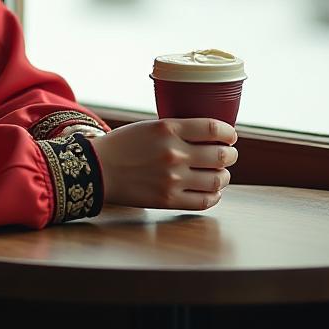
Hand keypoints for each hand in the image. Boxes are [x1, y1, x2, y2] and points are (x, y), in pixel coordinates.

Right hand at [84, 118, 237, 210]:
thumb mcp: (149, 127)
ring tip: (221, 174)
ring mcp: (173, 179)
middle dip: (230, 155)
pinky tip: (212, 191)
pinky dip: (214, 196)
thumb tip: (208, 137)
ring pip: (217, 180)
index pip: (214, 129)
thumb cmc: (122, 145)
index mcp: (168, 129)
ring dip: (224, 176)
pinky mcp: (168, 200)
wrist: (97, 169)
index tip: (231, 136)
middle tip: (229, 155)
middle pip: (221, 156)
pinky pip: (204, 201)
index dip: (229, 133)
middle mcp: (174, 153)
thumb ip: (177, 131)